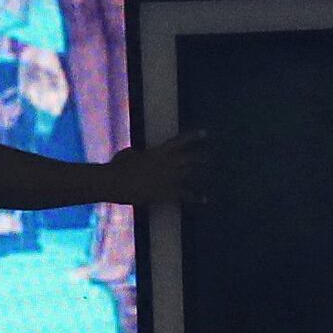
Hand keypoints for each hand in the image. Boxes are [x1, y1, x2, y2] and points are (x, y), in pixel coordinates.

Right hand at [92, 133, 210, 208]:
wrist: (115, 183)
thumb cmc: (118, 166)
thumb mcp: (128, 153)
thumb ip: (138, 153)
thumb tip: (138, 153)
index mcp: (159, 152)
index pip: (180, 141)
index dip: (193, 137)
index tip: (205, 133)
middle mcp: (167, 164)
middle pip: (191, 159)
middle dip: (204, 157)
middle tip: (216, 156)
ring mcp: (168, 179)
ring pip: (191, 175)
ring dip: (204, 174)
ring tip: (217, 174)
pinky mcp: (166, 193)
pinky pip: (185, 195)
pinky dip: (196, 197)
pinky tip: (206, 199)